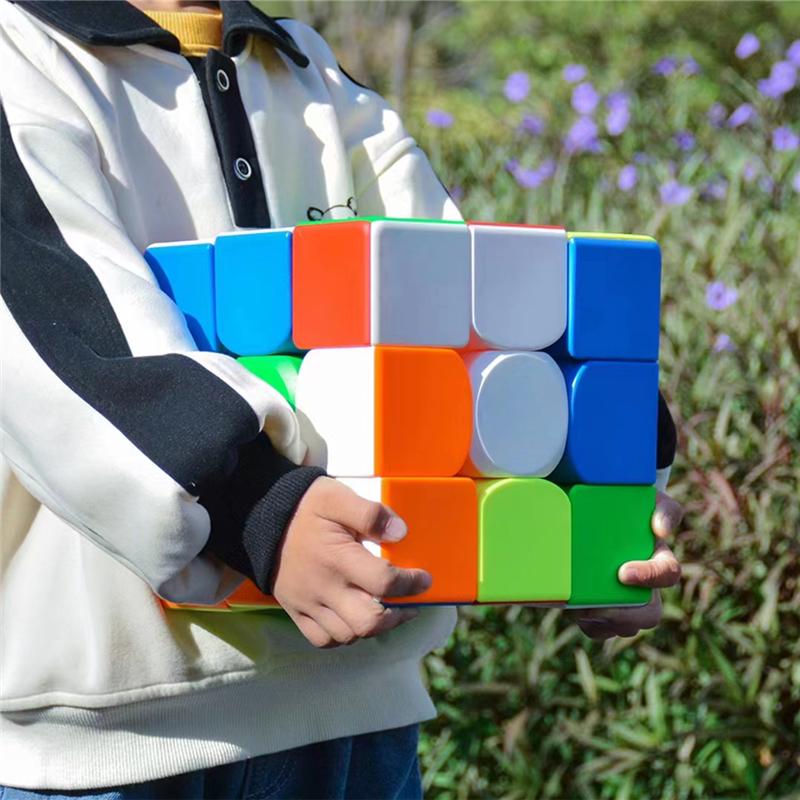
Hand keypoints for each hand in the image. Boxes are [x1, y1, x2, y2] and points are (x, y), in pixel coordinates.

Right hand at [271, 477, 430, 647]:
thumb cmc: (305, 507)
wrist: (259, 518)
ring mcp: (308, 604)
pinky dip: (345, 636)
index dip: (411, 584)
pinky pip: (323, 640)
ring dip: (374, 628)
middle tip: (410, 603)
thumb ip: (369, 513)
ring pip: (348, 635)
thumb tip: (401, 532)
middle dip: (397, 616)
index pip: (383, 583)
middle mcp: (324, 587)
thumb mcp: (336, 497)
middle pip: (367, 622)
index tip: (424, 579)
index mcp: (337, 557)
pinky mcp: (296, 612)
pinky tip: (356, 619)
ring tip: (388, 611)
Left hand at [576, 491, 683, 639]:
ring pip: (624, 627)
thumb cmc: (628, 507)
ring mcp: (625, 602)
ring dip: (604, 622)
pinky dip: (589, 624)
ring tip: (581, 606)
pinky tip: (574, 609)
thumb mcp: (647, 499)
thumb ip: (663, 508)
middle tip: (601, 605)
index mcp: (659, 560)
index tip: (623, 573)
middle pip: (650, 615)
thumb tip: (662, 530)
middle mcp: (646, 587)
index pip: (668, 574)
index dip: (650, 577)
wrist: (595, 514)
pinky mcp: (602, 610)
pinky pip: (600, 630)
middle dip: (627, 615)